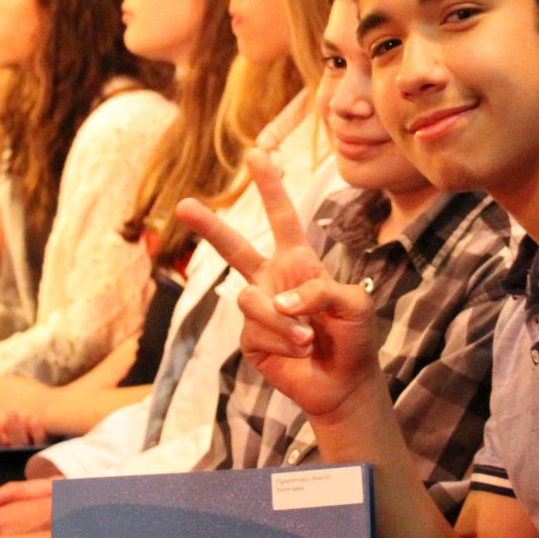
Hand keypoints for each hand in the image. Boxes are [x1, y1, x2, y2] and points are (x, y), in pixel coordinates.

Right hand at [176, 149, 380, 418]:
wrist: (345, 383)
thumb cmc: (354, 337)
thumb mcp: (352, 304)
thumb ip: (320, 291)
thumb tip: (280, 300)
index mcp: (298, 262)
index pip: (282, 218)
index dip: (270, 187)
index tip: (257, 154)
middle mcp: (272, 280)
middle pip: (233, 248)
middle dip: (209, 227)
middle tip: (184, 205)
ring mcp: (258, 309)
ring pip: (250, 300)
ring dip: (283, 321)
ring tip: (309, 339)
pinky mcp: (250, 340)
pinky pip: (257, 331)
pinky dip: (283, 341)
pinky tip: (300, 351)